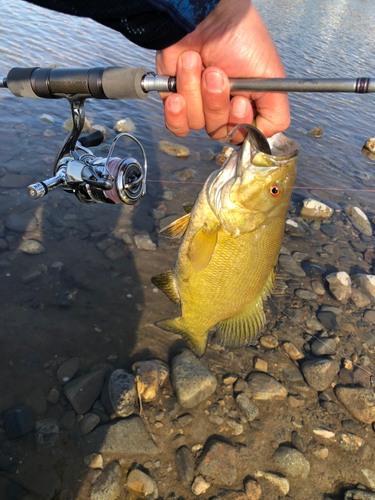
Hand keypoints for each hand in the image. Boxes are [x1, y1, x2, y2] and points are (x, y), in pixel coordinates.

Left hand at [156, 0, 289, 143]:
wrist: (202, 17)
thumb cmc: (238, 36)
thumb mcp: (271, 77)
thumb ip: (276, 115)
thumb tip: (263, 138)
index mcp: (247, 103)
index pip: (244, 135)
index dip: (240, 122)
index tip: (240, 100)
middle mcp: (224, 107)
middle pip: (220, 131)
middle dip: (216, 102)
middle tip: (216, 73)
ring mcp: (199, 105)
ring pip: (198, 124)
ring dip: (195, 92)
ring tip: (197, 63)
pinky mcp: (176, 101)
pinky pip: (177, 125)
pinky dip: (177, 112)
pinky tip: (176, 95)